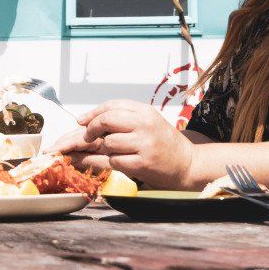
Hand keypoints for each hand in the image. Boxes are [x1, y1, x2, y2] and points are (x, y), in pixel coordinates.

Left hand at [51, 100, 193, 188]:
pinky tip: (120, 161)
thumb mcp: (148, 121)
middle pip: (106, 120)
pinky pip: (114, 160)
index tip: (82, 121)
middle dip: (92, 129)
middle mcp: (145, 124)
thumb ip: (124, 117)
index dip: (92, 113)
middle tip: (88, 136)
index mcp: (145, 111)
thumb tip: (91, 119)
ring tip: (114, 151)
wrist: (186, 163)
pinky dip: (112, 162)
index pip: (111, 105)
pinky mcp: (142, 163)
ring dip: (105, 149)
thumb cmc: (164, 142)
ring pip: (108, 142)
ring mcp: (144, 144)